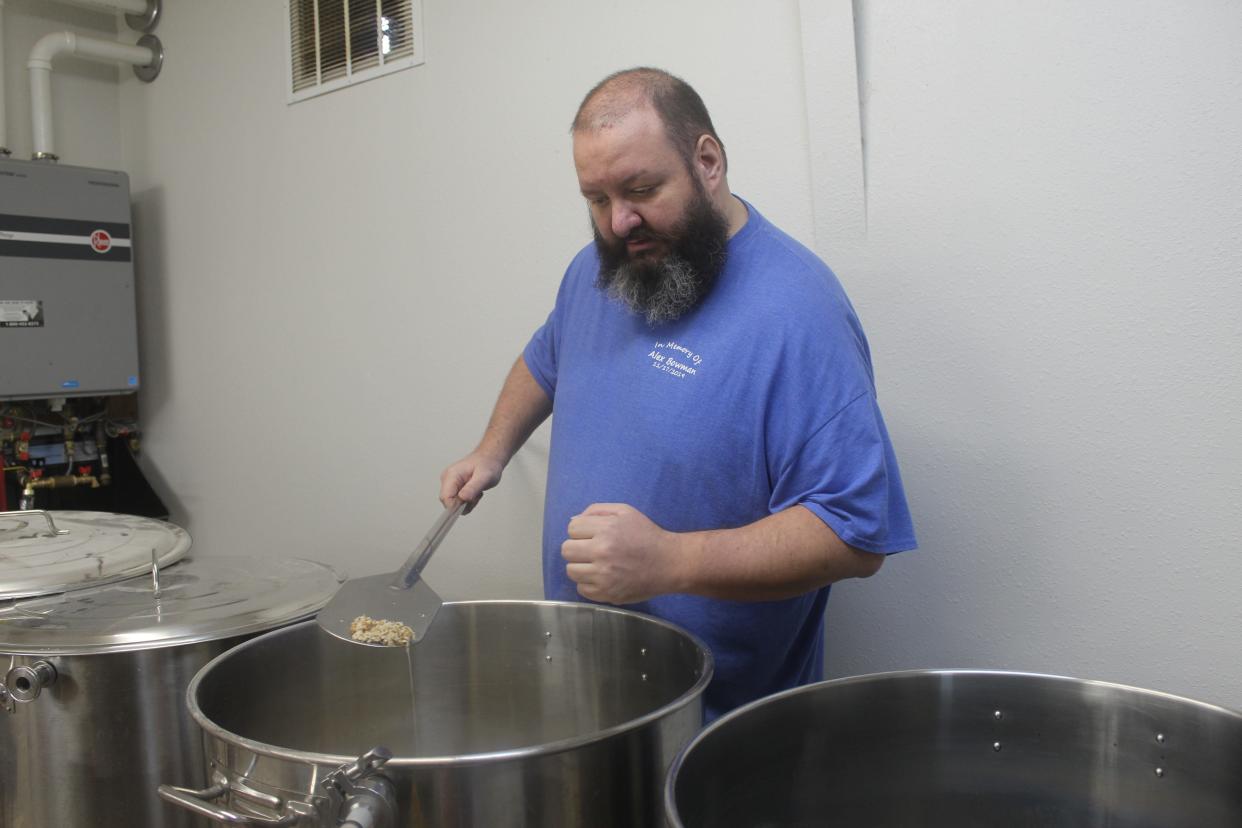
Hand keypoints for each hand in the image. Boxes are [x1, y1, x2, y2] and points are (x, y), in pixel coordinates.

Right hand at [439, 451, 504, 511]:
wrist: (489, 458)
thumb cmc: (487, 464)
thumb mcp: (484, 477)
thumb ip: (473, 488)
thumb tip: (462, 498)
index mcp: (451, 475)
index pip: (445, 498)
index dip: (456, 505)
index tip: (470, 502)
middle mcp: (447, 479)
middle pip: (448, 502)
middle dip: (464, 503)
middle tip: (476, 495)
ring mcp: (450, 483)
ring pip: (454, 503)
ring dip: (467, 502)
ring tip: (477, 492)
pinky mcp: (454, 487)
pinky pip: (458, 501)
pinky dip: (468, 500)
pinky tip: (474, 492)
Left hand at [561, 504, 680, 603]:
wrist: (669, 563)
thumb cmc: (647, 534)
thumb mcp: (625, 512)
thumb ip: (597, 511)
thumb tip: (572, 521)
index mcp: (606, 529)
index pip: (572, 529)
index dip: (581, 531)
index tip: (593, 536)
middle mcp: (602, 552)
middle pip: (566, 550)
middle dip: (577, 549)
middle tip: (592, 551)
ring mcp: (603, 575)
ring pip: (571, 571)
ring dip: (581, 567)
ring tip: (597, 565)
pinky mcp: (606, 593)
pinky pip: (581, 589)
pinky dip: (588, 584)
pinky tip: (602, 578)